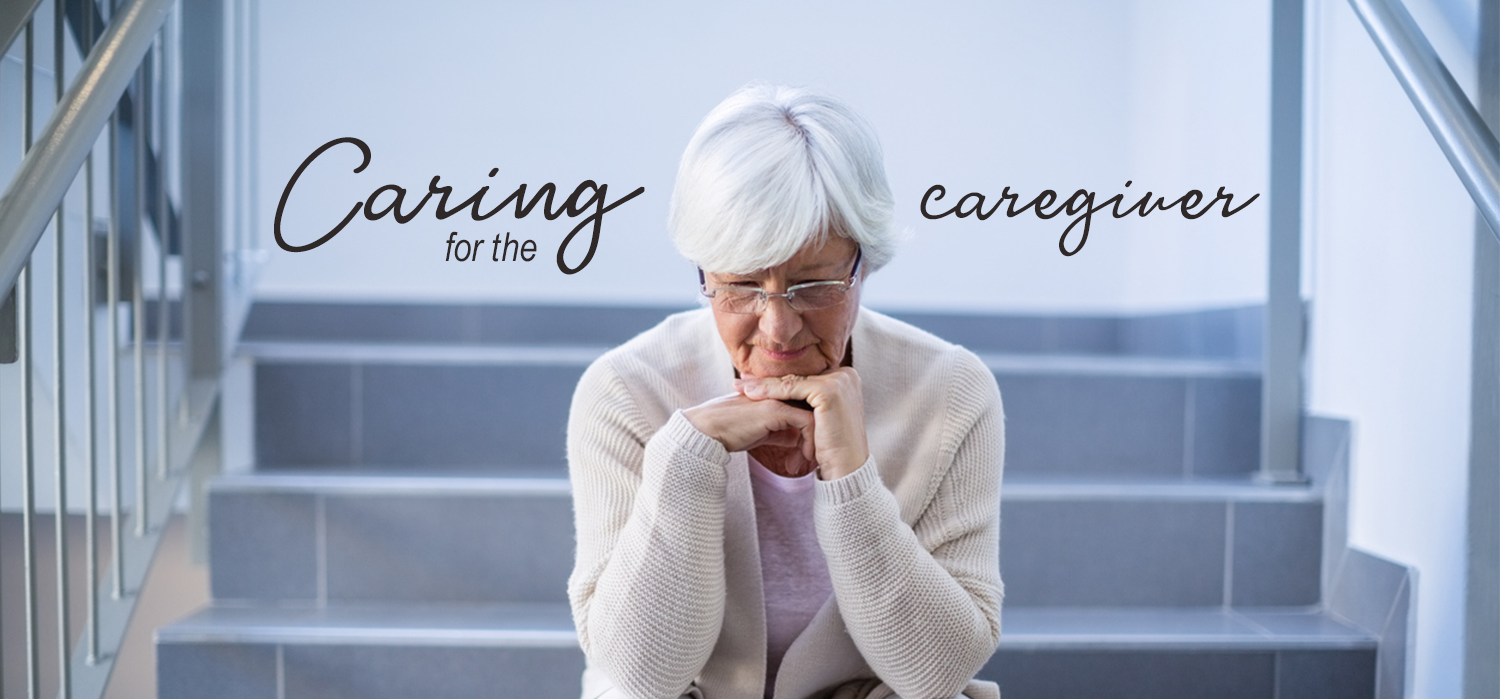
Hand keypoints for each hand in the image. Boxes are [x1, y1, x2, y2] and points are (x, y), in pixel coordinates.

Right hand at [682, 392, 818, 472]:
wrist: (707, 431)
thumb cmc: (730, 432)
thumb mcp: (761, 433)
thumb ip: (780, 433)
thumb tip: (796, 440)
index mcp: (777, 397)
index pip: (807, 408)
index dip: (814, 430)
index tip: (814, 452)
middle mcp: (780, 394)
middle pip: (814, 410)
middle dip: (820, 435)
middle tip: (818, 457)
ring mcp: (778, 399)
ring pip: (814, 416)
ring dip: (816, 441)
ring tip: (811, 462)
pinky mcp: (775, 410)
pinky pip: (806, 422)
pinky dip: (809, 442)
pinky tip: (804, 459)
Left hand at [734, 367, 868, 479]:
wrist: (847, 470)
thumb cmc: (832, 449)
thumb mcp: (819, 418)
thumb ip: (807, 401)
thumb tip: (782, 390)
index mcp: (846, 378)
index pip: (804, 378)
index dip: (777, 382)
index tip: (752, 384)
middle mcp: (846, 374)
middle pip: (798, 379)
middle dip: (768, 383)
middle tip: (742, 384)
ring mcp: (840, 381)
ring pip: (794, 382)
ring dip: (765, 387)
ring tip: (742, 390)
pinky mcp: (830, 391)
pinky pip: (794, 389)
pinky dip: (771, 392)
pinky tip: (753, 395)